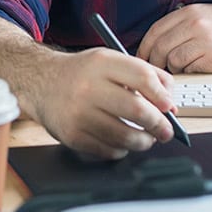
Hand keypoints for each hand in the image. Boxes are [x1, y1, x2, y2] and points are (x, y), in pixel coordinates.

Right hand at [31, 49, 175, 158]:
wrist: (40, 81)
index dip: (162, 95)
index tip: (170, 108)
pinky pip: (109, 150)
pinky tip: (120, 141)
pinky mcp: (71, 135)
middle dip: (160, 125)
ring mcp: (78, 113)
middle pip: (138, 111)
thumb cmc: (82, 74)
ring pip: (126, 136)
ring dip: (144, 141)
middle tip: (166, 131)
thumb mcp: (110, 60)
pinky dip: (122, 149)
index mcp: (102, 63)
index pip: (143, 78)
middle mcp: (88, 87)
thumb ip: (144, 74)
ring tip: (146, 138)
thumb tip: (171, 104)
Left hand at [135, 3, 211, 72]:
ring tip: (184, 68)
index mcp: (189, 12)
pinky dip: (189, 72)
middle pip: (159, 47)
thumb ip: (182, 24)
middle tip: (157, 71)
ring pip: (172, 60)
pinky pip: (190, 70)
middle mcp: (194, 24)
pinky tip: (199, 68)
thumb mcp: (206, 14)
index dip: (144, 48)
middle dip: (154, 62)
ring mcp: (204, 41)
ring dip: (174, 68)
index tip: (143, 58)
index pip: (155, 31)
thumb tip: (157, 42)